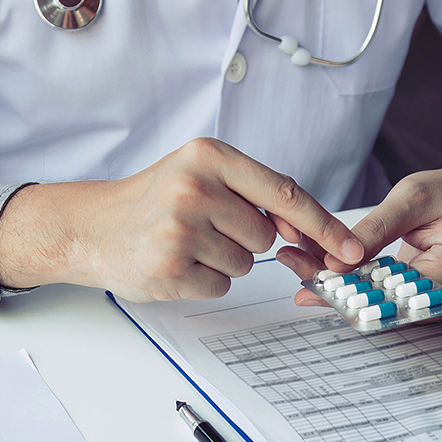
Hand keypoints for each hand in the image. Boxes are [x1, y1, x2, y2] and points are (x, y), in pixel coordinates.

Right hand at [0, 137, 363, 301]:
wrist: (90, 226)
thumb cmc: (153, 199)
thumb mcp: (200, 174)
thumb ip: (252, 192)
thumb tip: (309, 229)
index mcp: (208, 156)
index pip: (284, 192)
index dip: (323, 224)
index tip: (352, 247)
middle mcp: (194, 187)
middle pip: (265, 235)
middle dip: (244, 240)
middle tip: (203, 228)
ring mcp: (180, 228)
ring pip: (245, 263)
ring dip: (222, 261)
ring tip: (185, 244)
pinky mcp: (169, 267)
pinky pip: (220, 285)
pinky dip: (203, 281)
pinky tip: (175, 264)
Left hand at [276, 155, 441, 306]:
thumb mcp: (411, 197)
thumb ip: (375, 231)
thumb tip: (337, 262)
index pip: (395, 293)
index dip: (353, 291)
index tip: (314, 283)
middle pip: (383, 305)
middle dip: (338, 291)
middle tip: (297, 274)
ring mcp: (437, 302)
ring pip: (379, 305)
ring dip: (341, 289)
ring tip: (301, 268)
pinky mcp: (422, 299)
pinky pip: (384, 298)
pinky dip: (355, 284)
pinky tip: (323, 271)